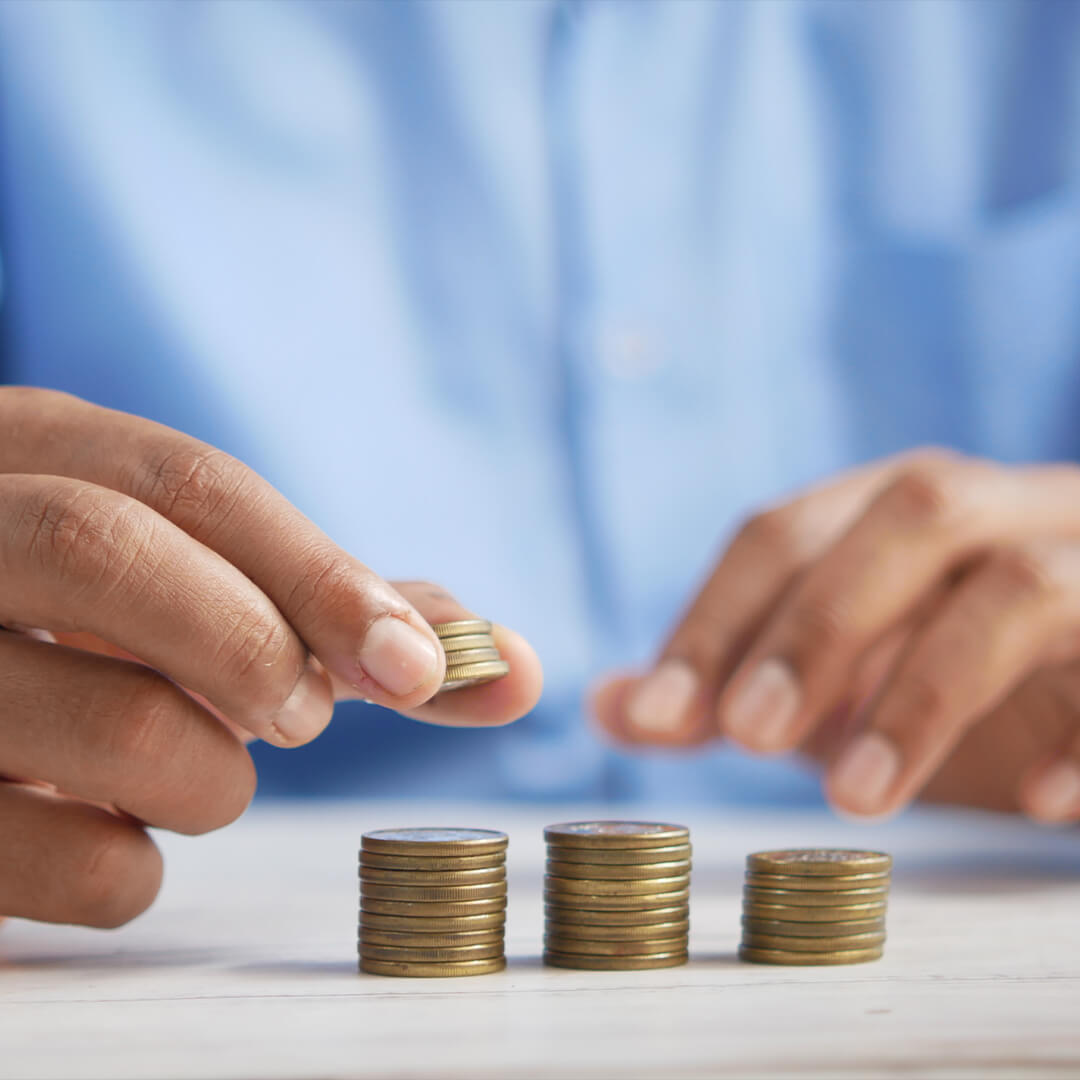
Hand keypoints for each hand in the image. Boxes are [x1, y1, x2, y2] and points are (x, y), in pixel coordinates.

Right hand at [0, 388, 541, 927]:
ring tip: (197, 773)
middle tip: (299, 716)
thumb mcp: (190, 580)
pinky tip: (116, 832)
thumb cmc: (94, 631)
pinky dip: (132, 869)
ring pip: (109, 719)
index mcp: (33, 454)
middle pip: (111, 550)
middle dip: (252, 646)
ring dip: (209, 776)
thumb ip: (337, 611)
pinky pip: (61, 860)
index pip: (193, 484)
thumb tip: (512, 665)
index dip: (322, 575)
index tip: (419, 665)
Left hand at [593, 449, 1079, 823]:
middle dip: (819, 624)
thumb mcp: (836, 685)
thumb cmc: (953, 680)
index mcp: (901, 508)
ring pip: (1021, 585)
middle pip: (912, 514)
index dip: (715, 617)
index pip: (786, 531)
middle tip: (744, 736)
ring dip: (925, 692)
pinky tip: (1038, 804)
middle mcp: (1003, 508)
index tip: (655, 718)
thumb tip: (608, 705)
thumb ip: (730, 686)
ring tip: (853, 799)